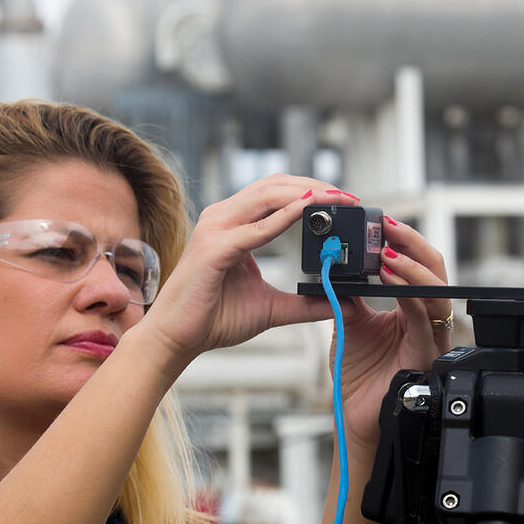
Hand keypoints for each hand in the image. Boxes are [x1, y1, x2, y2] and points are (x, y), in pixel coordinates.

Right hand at [143, 175, 358, 359]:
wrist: (175, 339)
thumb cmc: (212, 319)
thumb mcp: (270, 308)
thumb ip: (305, 304)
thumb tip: (342, 304)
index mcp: (233, 224)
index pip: (276, 193)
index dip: (311, 190)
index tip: (345, 200)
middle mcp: (222, 218)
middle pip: (275, 185)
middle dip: (315, 186)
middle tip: (349, 196)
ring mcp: (215, 230)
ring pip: (266, 196)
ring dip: (305, 194)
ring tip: (337, 199)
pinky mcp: (213, 249)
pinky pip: (255, 228)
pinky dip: (284, 217)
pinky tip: (308, 211)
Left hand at [336, 216, 451, 450]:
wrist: (354, 414)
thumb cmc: (357, 373)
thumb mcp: (350, 321)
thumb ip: (350, 292)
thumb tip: (337, 261)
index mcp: (411, 307)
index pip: (416, 264)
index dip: (403, 241)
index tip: (381, 222)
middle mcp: (426, 318)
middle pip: (434, 268)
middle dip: (412, 244)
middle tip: (387, 227)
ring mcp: (430, 335)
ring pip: (437, 289)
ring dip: (411, 266)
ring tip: (386, 251)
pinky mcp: (425, 352)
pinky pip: (423, 316)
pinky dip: (409, 292)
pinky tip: (389, 277)